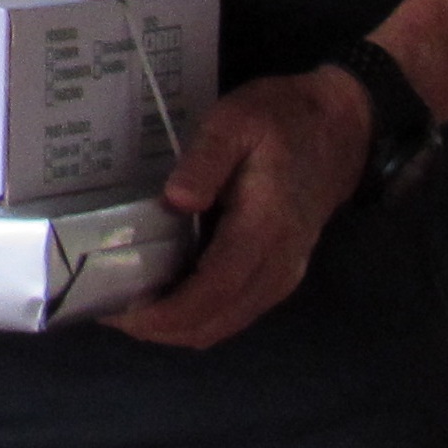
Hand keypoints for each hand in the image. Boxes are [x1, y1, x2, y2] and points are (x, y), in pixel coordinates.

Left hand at [112, 64, 374, 352]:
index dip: (166, 312)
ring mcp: (282, 274)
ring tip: (127, 305)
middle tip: (108, 308)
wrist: (339, 129)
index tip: (121, 313)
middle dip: (160, 327)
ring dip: (176, 327)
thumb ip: (205, 160)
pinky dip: (197, 316)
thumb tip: (175, 201)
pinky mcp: (279, 274)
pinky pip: (234, 312)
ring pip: (224, 324)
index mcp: (264, 228)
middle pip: (215, 321)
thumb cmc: (280, 120)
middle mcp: (277, 264)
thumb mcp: (236, 120)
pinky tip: (163, 296)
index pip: (213, 290)